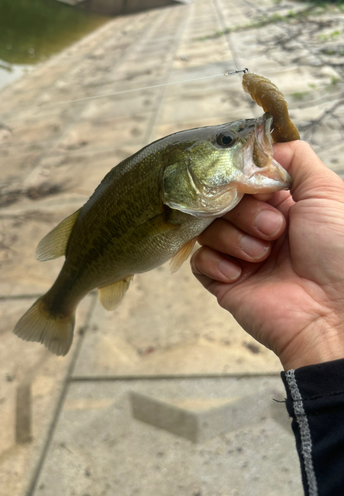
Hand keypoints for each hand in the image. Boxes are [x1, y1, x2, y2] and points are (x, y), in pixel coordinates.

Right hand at [191, 141, 343, 369]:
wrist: (332, 314)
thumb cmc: (338, 252)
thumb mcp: (327, 193)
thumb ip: (297, 160)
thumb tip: (265, 147)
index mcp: (280, 205)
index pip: (242, 179)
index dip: (242, 178)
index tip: (253, 184)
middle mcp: (256, 227)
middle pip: (221, 201)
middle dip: (246, 213)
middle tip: (275, 230)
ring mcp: (238, 254)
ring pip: (208, 228)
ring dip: (234, 239)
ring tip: (263, 256)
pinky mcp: (223, 281)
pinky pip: (198, 260)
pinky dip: (216, 262)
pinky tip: (240, 274)